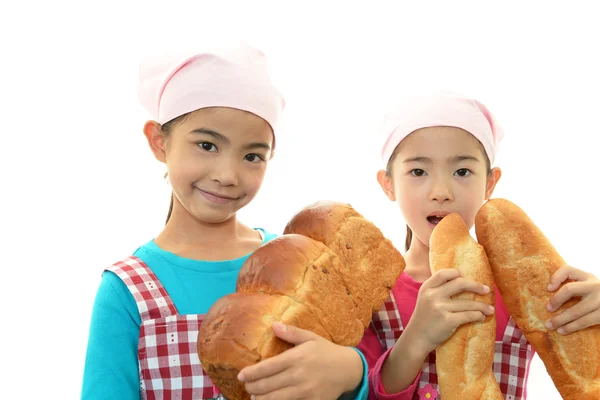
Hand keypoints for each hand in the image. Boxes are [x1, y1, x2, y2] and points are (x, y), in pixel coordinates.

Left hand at [238, 323, 362, 399]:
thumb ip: (291, 333)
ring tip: (255, 396)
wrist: (349, 369)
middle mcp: (298, 375)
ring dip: (261, 399)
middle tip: (246, 386)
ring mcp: (305, 392)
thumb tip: (273, 325)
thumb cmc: (326, 351)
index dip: (251, 373)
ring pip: (275, 399)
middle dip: (252, 388)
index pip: (267, 367)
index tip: (241, 376)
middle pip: (267, 385)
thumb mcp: (311, 338)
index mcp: (296, 358)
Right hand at [408, 269, 494, 353]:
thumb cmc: (424, 318)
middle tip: (486, 290)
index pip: (444, 273)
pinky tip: (482, 317)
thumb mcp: (425, 299)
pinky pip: (469, 316)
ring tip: (490, 309)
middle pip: (460, 283)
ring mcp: (440, 308)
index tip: (467, 278)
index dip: (457, 273)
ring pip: (468, 303)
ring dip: (482, 306)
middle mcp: (432, 295)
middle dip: (476, 286)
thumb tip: (461, 281)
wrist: (416, 338)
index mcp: (427, 288)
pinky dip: (478, 316)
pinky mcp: (448, 321)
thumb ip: (438, 290)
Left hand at [546, 265, 599, 333]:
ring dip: (560, 320)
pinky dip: (571, 327)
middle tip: (548, 309)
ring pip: (575, 310)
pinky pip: (584, 322)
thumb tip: (549, 293)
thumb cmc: (596, 295)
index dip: (556, 277)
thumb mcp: (587, 285)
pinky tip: (562, 331)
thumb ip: (573, 285)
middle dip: (556, 300)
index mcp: (587, 276)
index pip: (568, 270)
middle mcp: (594, 285)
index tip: (548, 289)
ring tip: (550, 325)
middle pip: (569, 289)